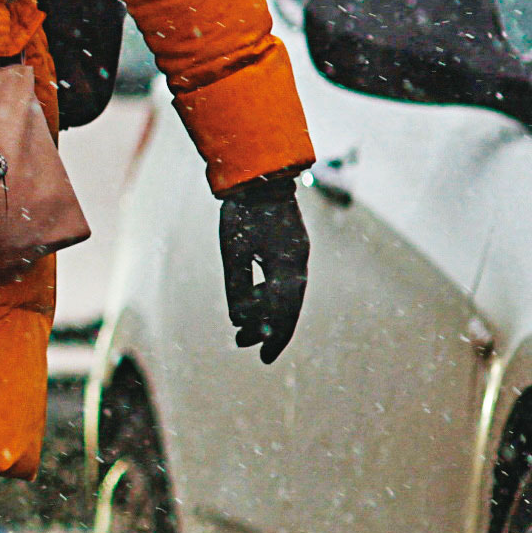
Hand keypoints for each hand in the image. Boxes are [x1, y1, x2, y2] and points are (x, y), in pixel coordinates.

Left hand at [221, 172, 307, 363]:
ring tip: (241, 330)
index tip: (264, 357)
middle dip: (268, 329)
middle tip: (244, 346)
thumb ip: (238, 285)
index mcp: (289, 266)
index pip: (285, 311)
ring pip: (284, 294)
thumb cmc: (242, 212)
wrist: (258, 175)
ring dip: (264, 312)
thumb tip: (239, 319)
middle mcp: (298, 263)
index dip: (275, 336)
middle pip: (287, 306)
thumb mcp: (233, 251)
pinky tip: (250, 303)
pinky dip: (267, 295)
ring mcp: (295, 253)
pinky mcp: (289, 245)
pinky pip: (282, 280)